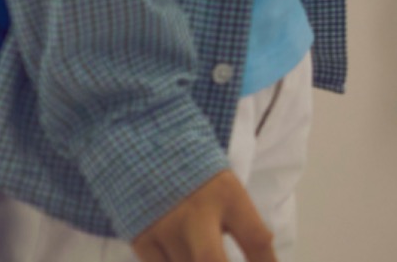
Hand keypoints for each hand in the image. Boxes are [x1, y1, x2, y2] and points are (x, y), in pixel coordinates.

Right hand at [130, 169, 273, 261]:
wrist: (146, 146)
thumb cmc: (197, 172)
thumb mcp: (225, 187)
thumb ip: (236, 222)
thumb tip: (256, 258)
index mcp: (228, 195)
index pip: (255, 238)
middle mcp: (197, 213)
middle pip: (211, 260)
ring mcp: (165, 228)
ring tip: (201, 252)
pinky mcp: (141, 239)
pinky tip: (182, 258)